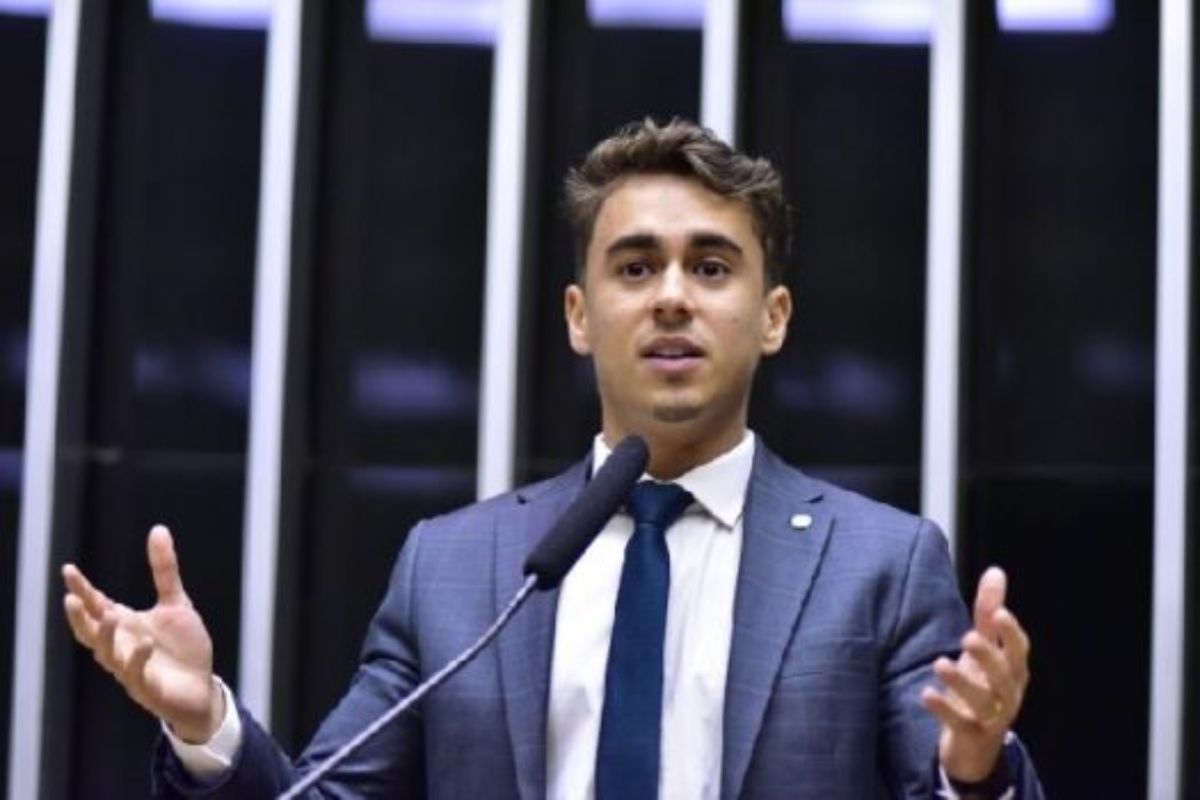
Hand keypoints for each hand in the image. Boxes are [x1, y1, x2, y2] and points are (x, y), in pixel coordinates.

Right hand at [62, 525, 221, 742]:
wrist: (202, 687)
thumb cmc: (182, 647)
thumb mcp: (176, 602)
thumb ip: (164, 569)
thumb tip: (158, 529)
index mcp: (125, 625)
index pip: (96, 606)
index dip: (82, 590)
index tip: (68, 570)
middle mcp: (122, 646)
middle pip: (91, 632)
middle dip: (79, 617)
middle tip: (71, 598)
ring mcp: (131, 669)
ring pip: (107, 654)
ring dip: (105, 636)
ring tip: (110, 615)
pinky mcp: (147, 688)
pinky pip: (136, 675)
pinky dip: (137, 659)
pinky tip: (145, 643)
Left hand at [920, 566, 1030, 781]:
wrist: (977, 746)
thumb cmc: (983, 687)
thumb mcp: (985, 650)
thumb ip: (988, 613)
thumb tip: (996, 571)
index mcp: (1013, 671)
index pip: (1018, 650)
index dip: (1011, 633)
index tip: (999, 613)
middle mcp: (1008, 693)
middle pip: (1004, 675)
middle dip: (988, 657)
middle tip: (968, 638)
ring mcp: (991, 717)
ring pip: (983, 701)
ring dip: (961, 682)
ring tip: (940, 663)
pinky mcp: (971, 735)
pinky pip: (959, 722)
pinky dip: (944, 709)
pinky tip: (926, 694)